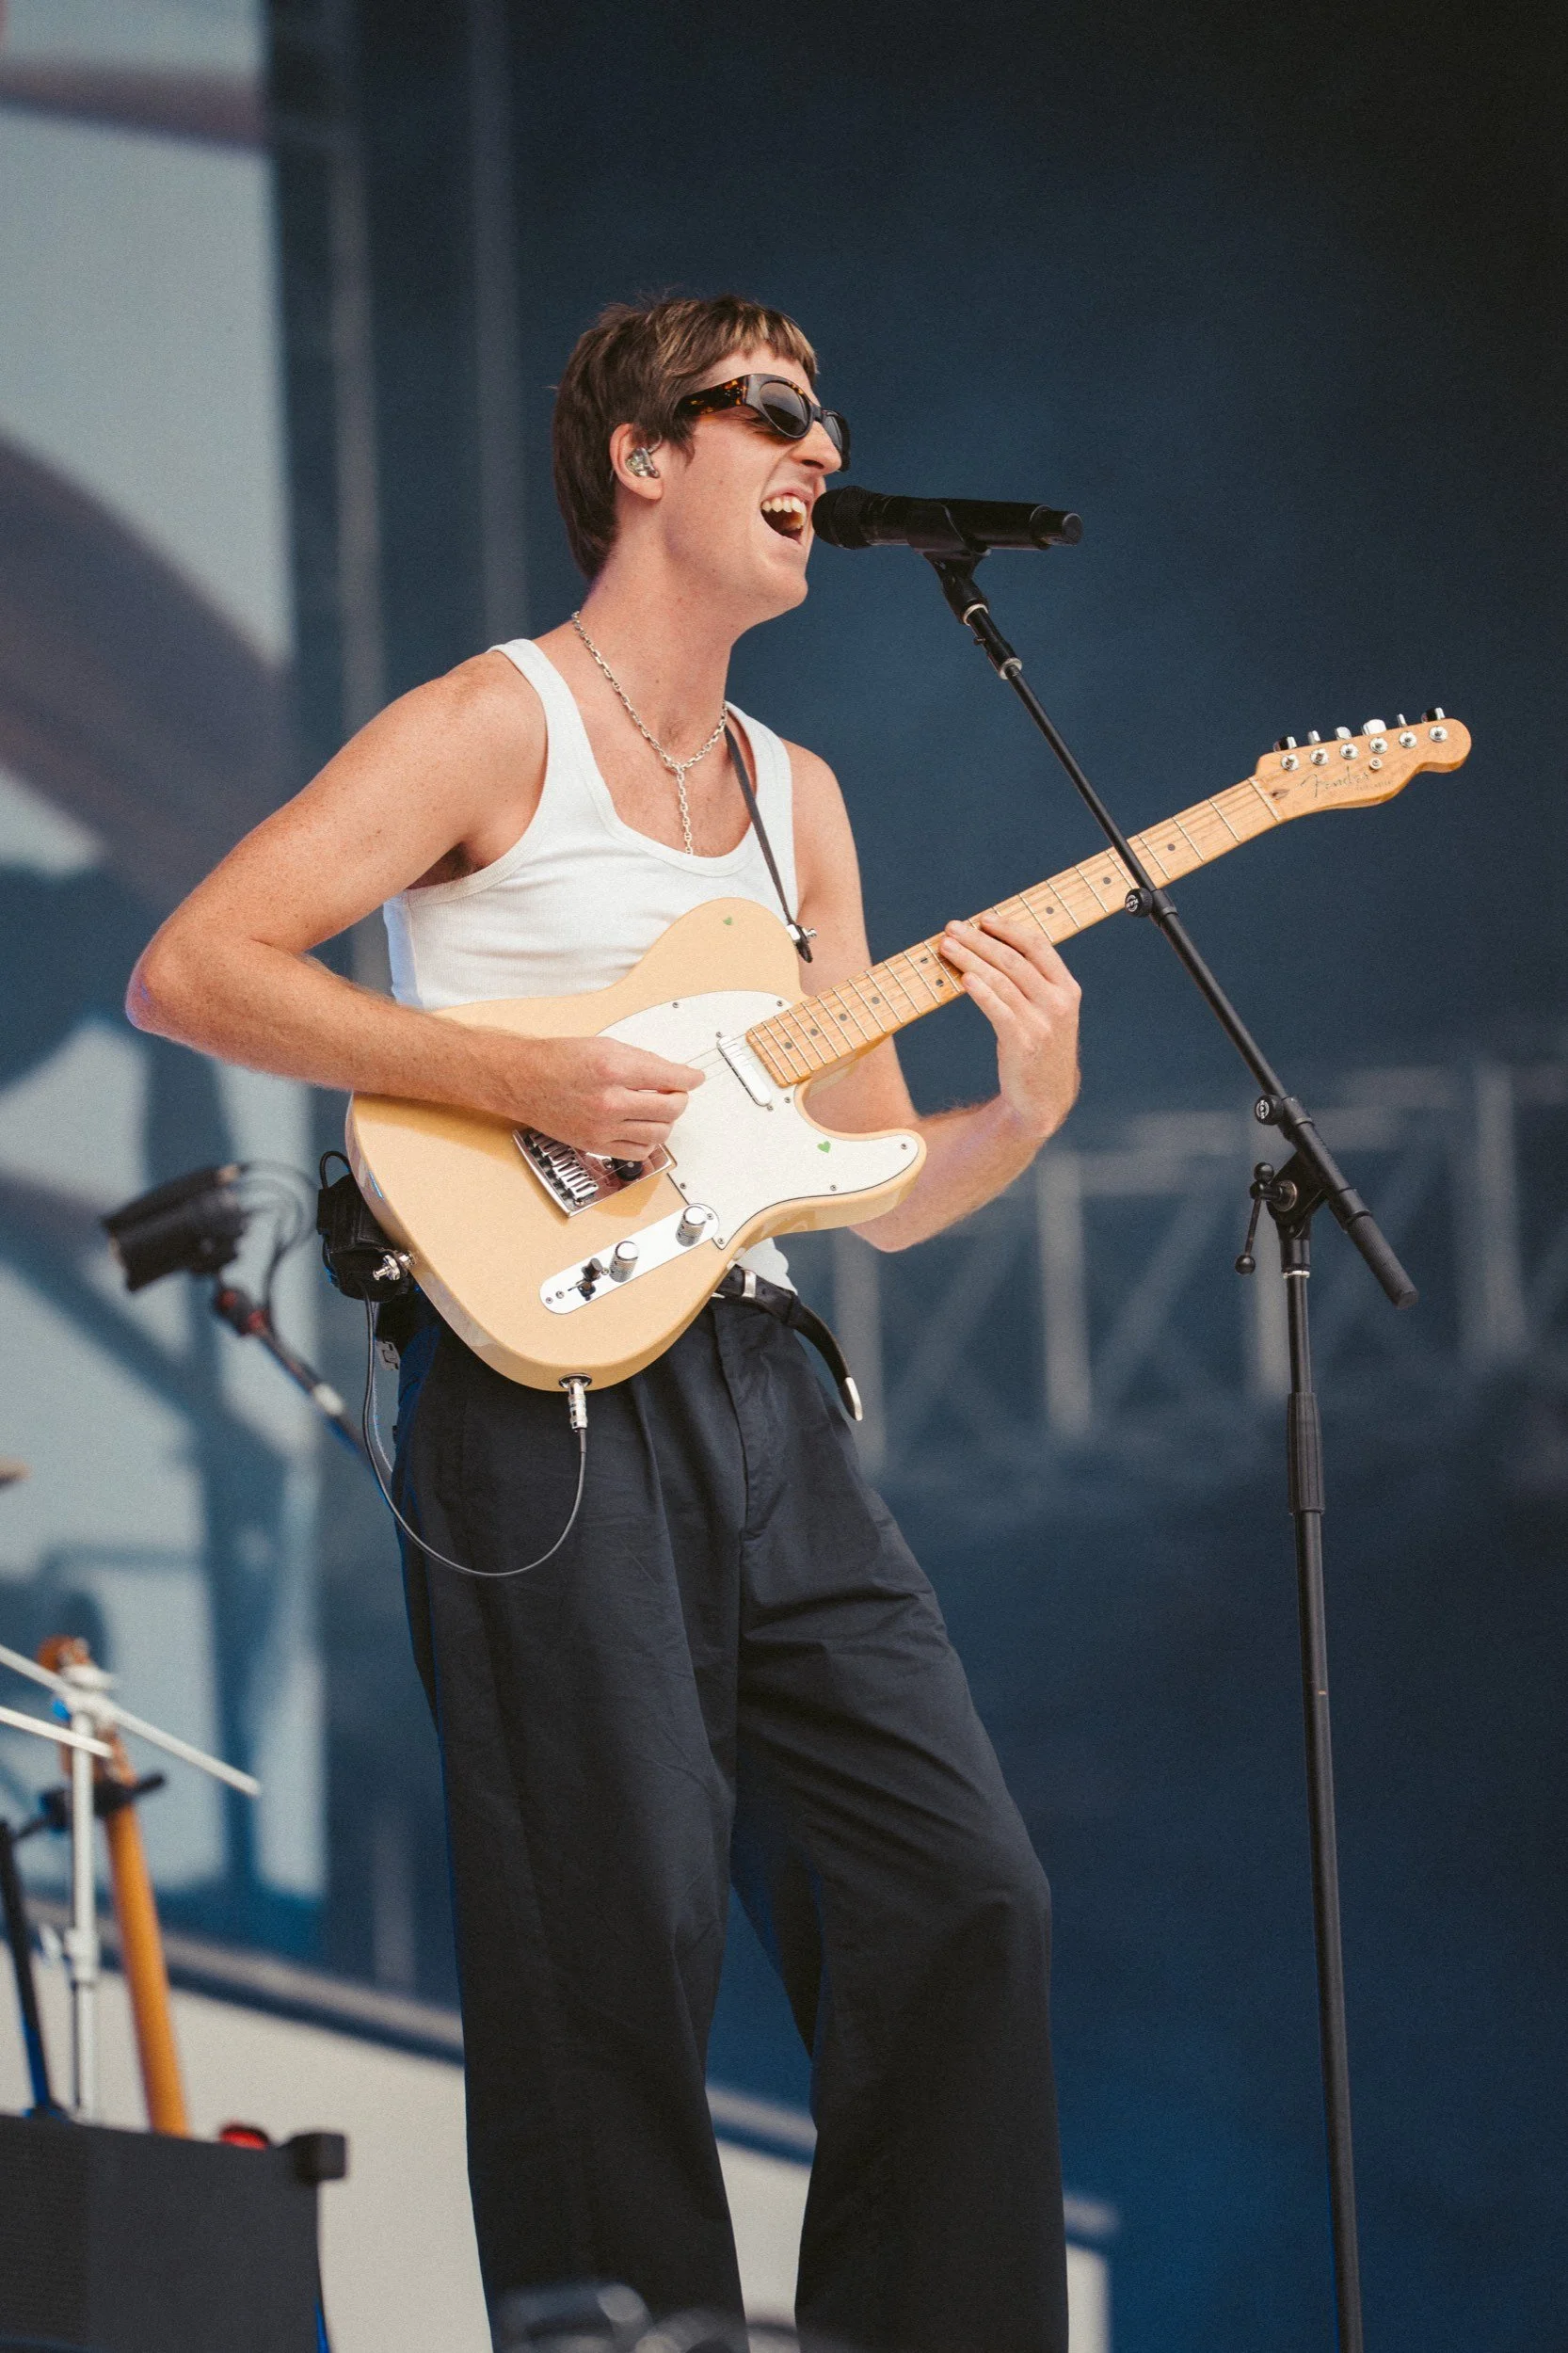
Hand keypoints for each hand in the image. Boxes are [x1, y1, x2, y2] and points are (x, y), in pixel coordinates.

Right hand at [486, 1033, 704, 1157]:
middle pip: (670, 1109)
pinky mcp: (596, 1144)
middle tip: (676, 1093)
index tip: (694, 1078)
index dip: (689, 1078)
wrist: (523, 1080)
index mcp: (613, 1069)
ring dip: (667, 1120)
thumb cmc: (557, 1061)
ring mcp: (603, 1127)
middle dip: (680, 1099)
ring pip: (659, 1133)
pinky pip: (638, 1151)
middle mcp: (609, 1101)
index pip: (670, 1078)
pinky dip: (648, 1140)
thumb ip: (642, 1060)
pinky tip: (642, 1127)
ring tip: (659, 1109)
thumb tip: (672, 1072)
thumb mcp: (604, 1046)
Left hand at [940, 915, 1080, 1141]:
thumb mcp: (1048, 1011)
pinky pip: (998, 1009)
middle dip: (980, 940)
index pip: (1038, 945)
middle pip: (1014, 959)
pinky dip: (981, 991)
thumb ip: (1033, 982)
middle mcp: (1058, 1002)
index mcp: (1067, 988)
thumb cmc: (1039, 1048)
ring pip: (1002, 980)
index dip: (1009, 928)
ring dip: (971, 960)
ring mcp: (1042, 1022)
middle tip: (952, 928)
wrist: (1045, 1098)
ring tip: (946, 947)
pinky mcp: (1023, 1042)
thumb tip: (994, 946)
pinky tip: (964, 978)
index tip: (982, 918)